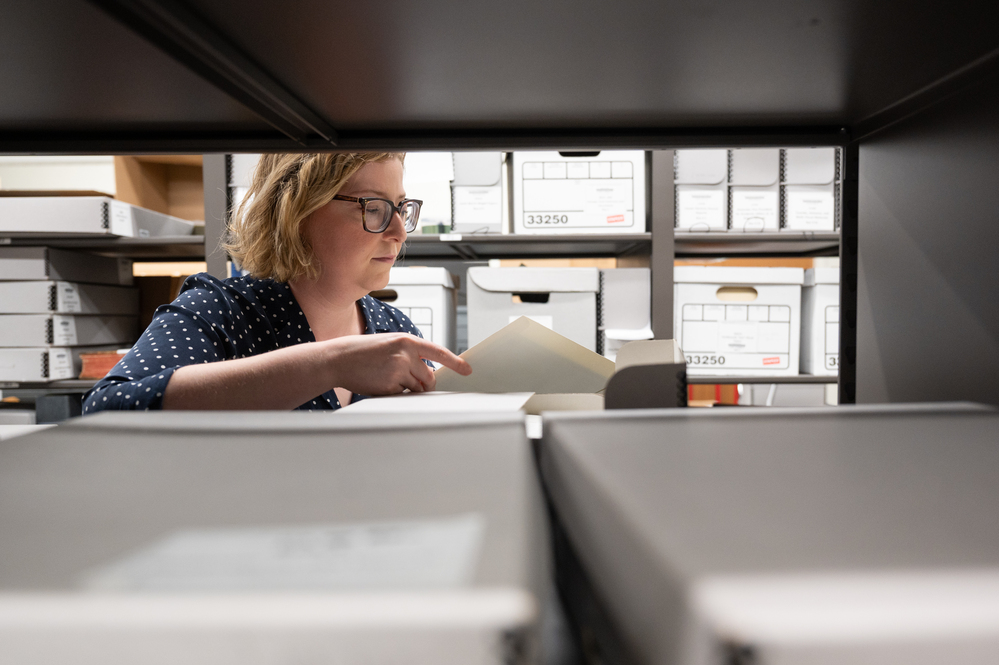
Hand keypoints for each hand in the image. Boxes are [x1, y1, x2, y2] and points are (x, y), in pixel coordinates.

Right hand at [324, 334, 470, 395]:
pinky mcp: (390, 386)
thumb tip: (427, 374)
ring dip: (407, 388)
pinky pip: (402, 396)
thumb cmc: (363, 352)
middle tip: (406, 379)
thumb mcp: (390, 344)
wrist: (339, 358)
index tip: (468, 370)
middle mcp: (406, 354)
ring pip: (417, 388)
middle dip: (423, 383)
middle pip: (429, 377)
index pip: (439, 352)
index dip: (455, 363)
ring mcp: (399, 370)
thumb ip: (410, 355)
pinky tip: (380, 383)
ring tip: (386, 376)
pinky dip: (394, 394)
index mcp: (408, 340)